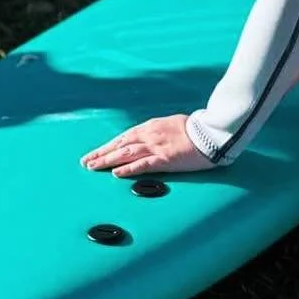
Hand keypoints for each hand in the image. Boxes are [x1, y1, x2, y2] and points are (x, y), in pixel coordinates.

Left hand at [82, 114, 210, 176]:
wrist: (212, 133)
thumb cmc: (197, 129)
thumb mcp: (174, 125)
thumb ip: (160, 131)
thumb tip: (151, 138)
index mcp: (152, 127)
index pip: (124, 137)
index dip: (109, 146)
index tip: (96, 153)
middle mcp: (150, 135)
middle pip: (120, 145)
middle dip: (102, 153)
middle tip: (86, 162)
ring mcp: (157, 147)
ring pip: (126, 153)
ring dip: (108, 161)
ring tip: (93, 167)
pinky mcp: (165, 159)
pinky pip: (143, 164)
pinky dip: (128, 168)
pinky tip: (116, 173)